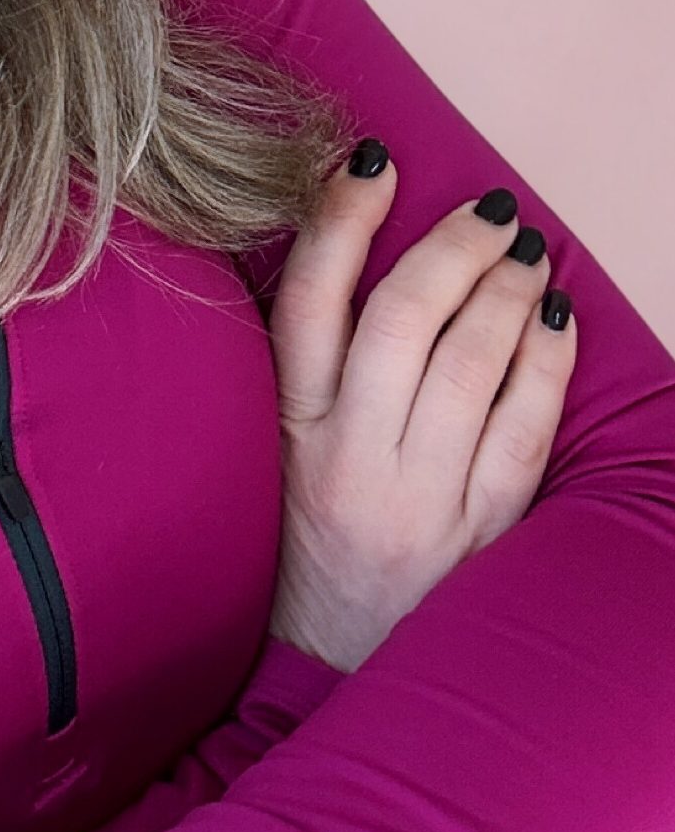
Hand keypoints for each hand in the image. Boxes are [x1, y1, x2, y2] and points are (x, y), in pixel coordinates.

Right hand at [263, 149, 577, 673]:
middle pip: (400, 322)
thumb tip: (344, 243)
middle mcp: (347, 460)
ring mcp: (417, 501)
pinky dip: (544, 365)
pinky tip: (554, 319)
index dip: (340, 220)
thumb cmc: (301, 536)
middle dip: (451, 250)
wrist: (328, 671)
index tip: (373, 160)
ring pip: (468, 369)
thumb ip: (307, 362)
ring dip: (505, 292)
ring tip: (526, 248)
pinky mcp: (479, 537)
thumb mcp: (277, 446)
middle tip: (488, 208)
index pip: (306, 301)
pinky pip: (522, 433)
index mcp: (287, 428)